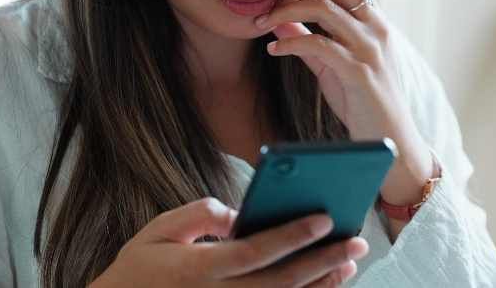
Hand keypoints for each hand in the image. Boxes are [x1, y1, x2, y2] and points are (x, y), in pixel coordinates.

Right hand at [91, 198, 366, 286]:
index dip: (292, 236)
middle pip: (283, 281)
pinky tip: (323, 284)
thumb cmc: (140, 269)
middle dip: (323, 259)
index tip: (323, 218)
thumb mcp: (157, 231)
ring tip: (347, 262)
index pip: (256, 252)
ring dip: (322, 283)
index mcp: (199, 269)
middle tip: (355, 240)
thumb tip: (237, 214)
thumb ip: (198, 216)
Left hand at [254, 0, 434, 209]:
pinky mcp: (361, 71)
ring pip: (326, 7)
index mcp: (372, 19)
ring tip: (263, 23)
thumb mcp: (330, 60)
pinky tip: (274, 49)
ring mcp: (371, 47)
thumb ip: (311, 34)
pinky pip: (319, 44)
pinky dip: (291, 41)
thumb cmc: (359, 96)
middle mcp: (377, 26)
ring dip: (286, 11)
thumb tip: (280, 13)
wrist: (386, 140)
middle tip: (267, 1)